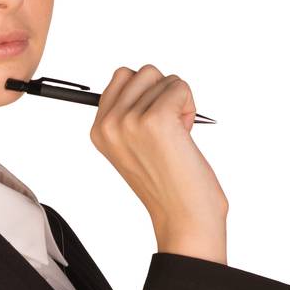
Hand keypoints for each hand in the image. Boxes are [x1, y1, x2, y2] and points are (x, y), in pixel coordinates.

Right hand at [90, 65, 228, 259]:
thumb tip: (139, 78)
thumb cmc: (168, 186)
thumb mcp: (134, 147)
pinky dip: (190, 107)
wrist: (184, 217)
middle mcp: (109, 124)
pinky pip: (181, 87)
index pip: (122, 77)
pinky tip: (185, 137)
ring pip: (164, 78)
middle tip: (168, 133)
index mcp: (99, 130)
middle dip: (163, 95)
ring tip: (176, 138)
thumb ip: (127, 115)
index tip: (154, 130)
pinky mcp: (156, 119)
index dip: (148, 96)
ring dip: (178, 103)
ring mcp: (130, 121)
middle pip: (144, 72)